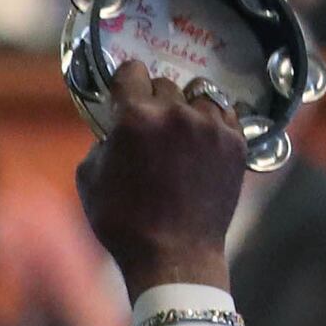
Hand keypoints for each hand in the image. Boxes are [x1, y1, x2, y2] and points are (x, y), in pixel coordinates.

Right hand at [73, 62, 243, 296]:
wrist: (174, 255)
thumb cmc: (123, 222)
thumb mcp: (89, 178)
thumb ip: (102, 141)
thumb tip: (115, 130)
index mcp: (135, 117)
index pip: (131, 71)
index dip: (125, 80)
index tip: (125, 90)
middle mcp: (176, 114)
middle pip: (165, 84)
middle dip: (154, 99)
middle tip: (150, 123)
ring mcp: (211, 127)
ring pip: (200, 96)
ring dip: (187, 107)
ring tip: (181, 129)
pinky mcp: (236, 143)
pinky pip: (225, 115)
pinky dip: (212, 121)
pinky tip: (202, 139)